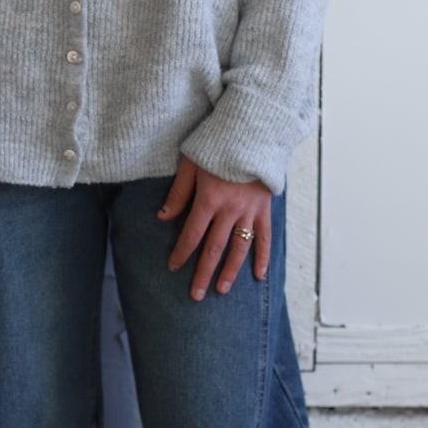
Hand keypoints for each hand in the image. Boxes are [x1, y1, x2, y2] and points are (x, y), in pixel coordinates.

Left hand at [156, 154, 271, 299]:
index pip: (191, 235)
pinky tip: (258, 275)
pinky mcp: (265, 209)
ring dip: (230, 271)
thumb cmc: (217, 146)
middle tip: (196, 295)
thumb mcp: (191, 164)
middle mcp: (230, 210)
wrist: (253, 133)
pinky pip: (264, 237)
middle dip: (203, 273)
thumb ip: (178, 193)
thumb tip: (162, 217)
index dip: (181, 253)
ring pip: (239, 248)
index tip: (173, 267)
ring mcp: (249, 212)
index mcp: (209, 200)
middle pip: (214, 248)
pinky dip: (262, 257)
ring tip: (221, 289)